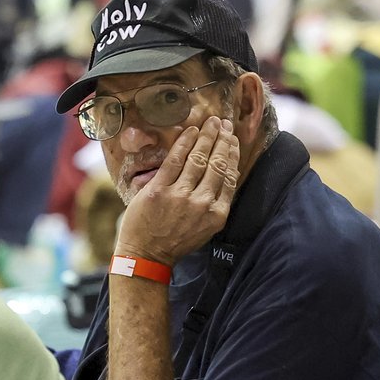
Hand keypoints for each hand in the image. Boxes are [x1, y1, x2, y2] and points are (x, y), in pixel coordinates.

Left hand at [115, 116, 239, 267]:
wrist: (146, 256)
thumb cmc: (175, 241)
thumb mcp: (204, 227)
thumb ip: (214, 203)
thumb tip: (224, 173)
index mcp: (216, 214)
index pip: (230, 177)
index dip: (232, 155)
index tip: (233, 140)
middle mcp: (202, 204)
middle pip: (217, 164)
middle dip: (222, 140)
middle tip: (224, 123)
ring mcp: (180, 197)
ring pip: (198, 159)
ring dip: (207, 136)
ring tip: (211, 123)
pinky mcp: (159, 190)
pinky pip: (175, 160)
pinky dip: (184, 143)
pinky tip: (191, 131)